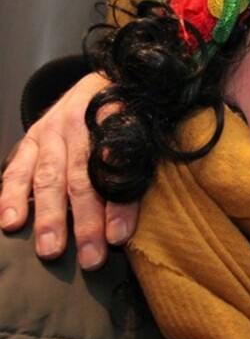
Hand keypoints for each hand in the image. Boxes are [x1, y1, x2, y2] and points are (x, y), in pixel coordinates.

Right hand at [0, 72, 138, 268]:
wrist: (104, 81)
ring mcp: (50, 131)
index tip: (120, 236)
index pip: (118, 167)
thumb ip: (143, 162)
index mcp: (115, 120)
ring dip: (50, 217)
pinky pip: (17, 169)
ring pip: (49, 178)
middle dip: (85, 222)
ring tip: (51, 250)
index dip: (119, 203)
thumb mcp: (147, 127)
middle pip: (82, 178)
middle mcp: (78, 124)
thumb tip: (141, 210)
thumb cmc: (131, 113)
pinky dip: (11, 196)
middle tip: (90, 258)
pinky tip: (11, 223)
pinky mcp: (31, 138)